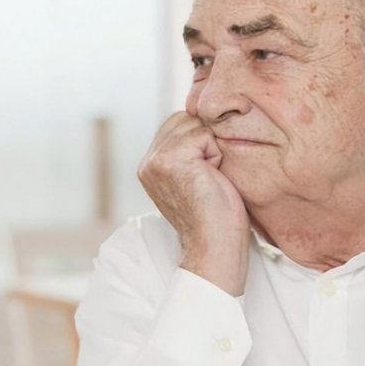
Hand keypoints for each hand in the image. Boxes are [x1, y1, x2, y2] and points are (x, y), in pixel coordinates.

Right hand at [138, 112, 249, 295]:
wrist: (215, 246)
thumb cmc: (216, 216)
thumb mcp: (193, 177)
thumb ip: (186, 151)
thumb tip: (200, 119)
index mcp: (149, 165)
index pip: (177, 124)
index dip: (201, 141)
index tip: (205, 175)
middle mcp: (147, 161)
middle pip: (185, 119)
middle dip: (206, 141)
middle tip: (210, 177)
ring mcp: (156, 159)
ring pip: (195, 124)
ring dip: (212, 148)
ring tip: (210, 177)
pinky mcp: (171, 158)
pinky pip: (205, 134)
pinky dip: (217, 154)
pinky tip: (213, 178)